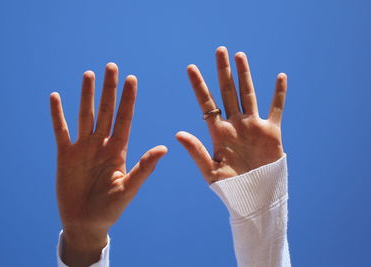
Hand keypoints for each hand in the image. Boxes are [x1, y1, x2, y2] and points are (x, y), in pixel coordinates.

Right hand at [50, 63, 166, 265]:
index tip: (132, 79)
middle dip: (109, 90)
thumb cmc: (110, 209)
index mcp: (119, 150)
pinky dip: (58, 115)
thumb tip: (164, 147)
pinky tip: (56, 97)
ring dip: (86, 95)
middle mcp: (101, 144)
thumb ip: (144, 168)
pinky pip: (61, 130)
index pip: (125, 119)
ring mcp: (83, 148)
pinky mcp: (65, 155)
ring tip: (89, 74)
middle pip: (106, 111)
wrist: (86, 223)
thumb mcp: (129, 189)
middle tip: (112, 66)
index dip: (128, 99)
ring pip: (85, 115)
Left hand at [176, 47, 286, 183]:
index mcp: (218, 132)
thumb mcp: (210, 170)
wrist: (254, 197)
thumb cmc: (229, 188)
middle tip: (219, 50)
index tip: (190, 67)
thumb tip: (177, 133)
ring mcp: (252, 126)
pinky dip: (279, 94)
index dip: (199, 85)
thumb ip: (195, 151)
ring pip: (248, 94)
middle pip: (227, 92)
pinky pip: (276, 109)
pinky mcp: (271, 132)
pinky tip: (280, 77)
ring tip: (240, 55)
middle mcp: (234, 124)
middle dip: (223, 71)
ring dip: (245, 75)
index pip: (206, 103)